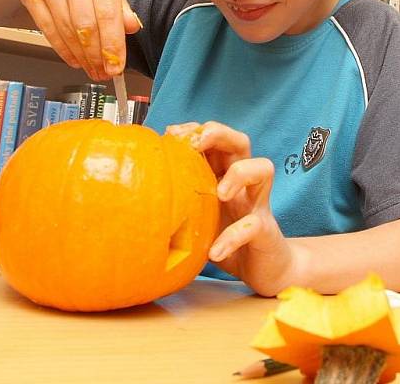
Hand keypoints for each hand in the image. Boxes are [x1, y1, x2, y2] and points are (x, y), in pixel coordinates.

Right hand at [5, 0, 140, 79]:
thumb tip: (132, 28)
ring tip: (92, 69)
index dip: (113, 44)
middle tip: (105, 73)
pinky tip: (74, 60)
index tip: (118, 67)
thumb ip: (120, 2)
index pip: (108, 13)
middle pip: (86, 25)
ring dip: (81, 56)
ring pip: (67, 29)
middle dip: (97, 55)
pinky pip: (48, 29)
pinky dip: (62, 49)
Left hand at [167, 121, 293, 296]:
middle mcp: (243, 183)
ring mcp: (257, 204)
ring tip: (220, 194)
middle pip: (241, 142)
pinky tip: (214, 252)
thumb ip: (178, 201)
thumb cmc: (225, 237)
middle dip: (219, 134)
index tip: (172, 135)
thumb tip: (134, 192)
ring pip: (263, 169)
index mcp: (224, 174)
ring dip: (239, 173)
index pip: (215, 139)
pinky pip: (253, 226)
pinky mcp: (265, 231)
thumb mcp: (198, 216)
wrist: (263, 269)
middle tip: (197, 143)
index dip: (196, 130)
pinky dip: (232, 237)